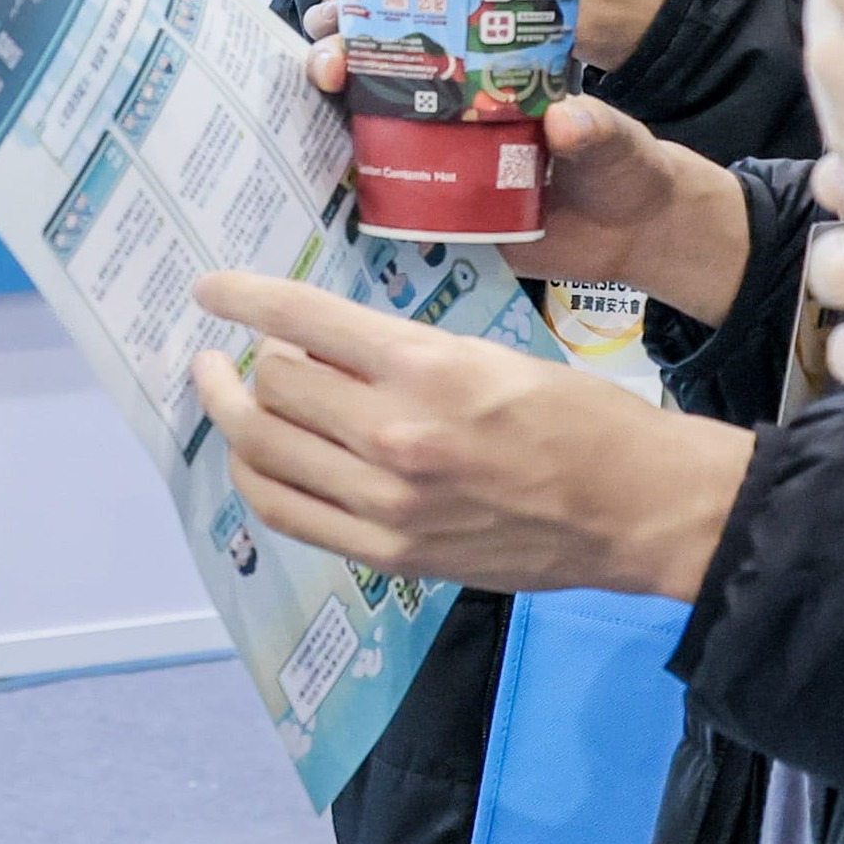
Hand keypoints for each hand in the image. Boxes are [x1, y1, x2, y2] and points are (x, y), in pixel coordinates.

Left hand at [190, 271, 753, 597]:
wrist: (632, 505)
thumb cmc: (577, 416)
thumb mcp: (489, 353)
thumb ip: (403, 355)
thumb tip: (321, 348)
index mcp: (426, 366)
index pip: (302, 319)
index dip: (243, 297)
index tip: (211, 289)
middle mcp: (395, 432)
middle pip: (274, 385)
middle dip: (244, 361)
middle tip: (240, 351)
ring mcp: (387, 503)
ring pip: (267, 451)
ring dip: (233, 418)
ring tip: (226, 398)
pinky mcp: (391, 554)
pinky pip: (290, 515)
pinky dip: (259, 481)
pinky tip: (256, 459)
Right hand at [296, 0, 744, 315]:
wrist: (629, 234)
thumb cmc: (623, 165)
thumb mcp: (616, 138)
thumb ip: (596, 129)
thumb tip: (566, 120)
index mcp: (492, 71)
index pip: (427, 25)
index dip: (377, 3)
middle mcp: (454, 105)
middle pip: (376, 70)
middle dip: (335, 52)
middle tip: (327, 61)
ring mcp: (439, 158)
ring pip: (366, 128)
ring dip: (331, 114)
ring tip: (321, 104)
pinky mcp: (438, 212)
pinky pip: (382, 200)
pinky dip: (350, 192)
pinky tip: (322, 185)